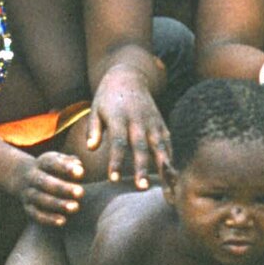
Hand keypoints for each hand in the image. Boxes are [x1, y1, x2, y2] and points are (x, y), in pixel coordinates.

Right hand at [4, 149, 87, 226]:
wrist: (24, 177)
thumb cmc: (54, 169)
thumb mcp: (60, 161)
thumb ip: (71, 162)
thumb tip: (78, 165)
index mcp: (42, 162)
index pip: (51, 162)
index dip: (65, 167)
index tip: (80, 172)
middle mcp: (32, 177)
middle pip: (45, 181)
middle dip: (62, 187)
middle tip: (80, 192)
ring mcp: (29, 193)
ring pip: (40, 199)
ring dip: (57, 204)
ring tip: (75, 207)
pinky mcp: (28, 207)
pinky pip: (36, 214)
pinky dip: (48, 218)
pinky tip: (63, 221)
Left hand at [84, 68, 170, 188]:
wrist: (129, 77)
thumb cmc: (107, 98)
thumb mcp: (95, 109)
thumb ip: (93, 129)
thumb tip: (90, 148)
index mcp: (119, 118)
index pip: (118, 142)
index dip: (116, 161)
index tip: (113, 179)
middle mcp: (138, 121)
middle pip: (141, 147)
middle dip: (142, 168)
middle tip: (141, 187)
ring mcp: (152, 123)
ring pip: (160, 147)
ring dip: (162, 167)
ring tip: (166, 187)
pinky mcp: (161, 124)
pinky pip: (168, 144)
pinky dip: (170, 159)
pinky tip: (173, 176)